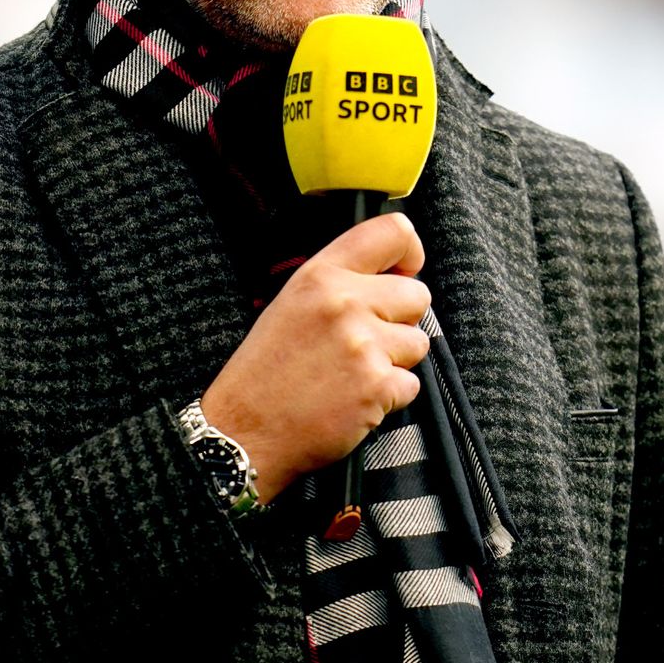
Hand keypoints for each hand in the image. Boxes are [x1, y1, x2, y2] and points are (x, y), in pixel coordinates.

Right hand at [199, 212, 431, 503]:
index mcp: (321, 275)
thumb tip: (392, 276)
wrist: (245, 429)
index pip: (393, 233)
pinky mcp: (376, 386)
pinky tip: (354, 398)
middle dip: (401, 319)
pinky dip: (389, 396)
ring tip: (354, 372)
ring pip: (418, 342)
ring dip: (396, 360)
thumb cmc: (266, 370)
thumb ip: (340, 283)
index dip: (410, 254)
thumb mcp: (291, 303)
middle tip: (367, 341)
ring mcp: (363, 345)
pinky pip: (411, 384)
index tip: (403, 273)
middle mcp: (345, 303)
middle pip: (418, 294)